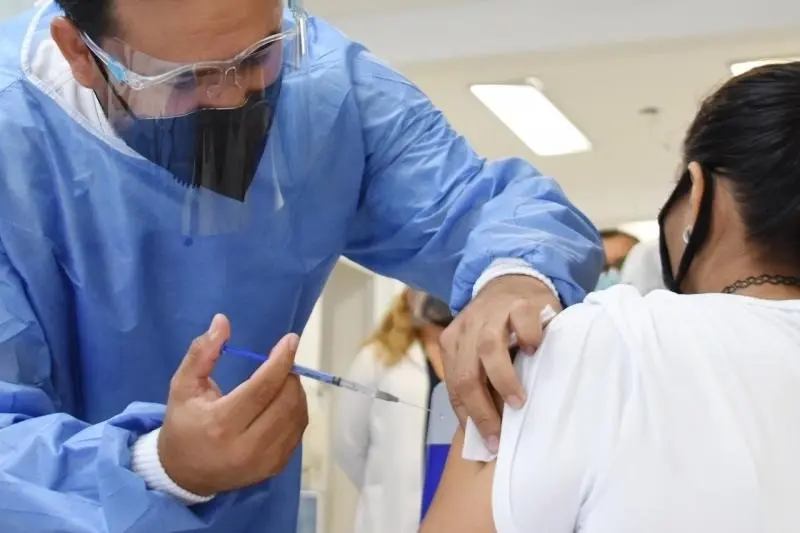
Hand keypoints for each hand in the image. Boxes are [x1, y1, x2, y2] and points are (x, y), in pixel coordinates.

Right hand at [158, 314, 308, 495]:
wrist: (184, 474)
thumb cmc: (184, 423)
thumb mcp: (183, 386)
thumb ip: (201, 352)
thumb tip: (223, 321)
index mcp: (221, 423)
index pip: (261, 388)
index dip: (280, 361)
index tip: (291, 340)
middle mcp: (246, 446)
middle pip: (285, 402)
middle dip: (288, 375)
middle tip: (280, 365)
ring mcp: (263, 461)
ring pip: (297, 416)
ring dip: (295, 392)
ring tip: (281, 382)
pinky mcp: (274, 468)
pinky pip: (298, 432)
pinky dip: (296, 412)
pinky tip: (281, 404)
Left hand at [440, 275, 560, 451]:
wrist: (514, 282)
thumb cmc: (501, 328)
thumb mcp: (481, 352)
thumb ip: (479, 379)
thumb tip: (484, 428)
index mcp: (453, 342)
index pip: (454, 386)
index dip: (469, 417)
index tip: (488, 442)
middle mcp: (467, 327)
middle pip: (465, 372)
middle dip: (481, 408)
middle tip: (500, 433)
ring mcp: (492, 313)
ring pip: (488, 348)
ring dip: (502, 380)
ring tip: (519, 402)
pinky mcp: (519, 303)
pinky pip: (521, 322)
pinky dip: (528, 339)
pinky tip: (535, 353)